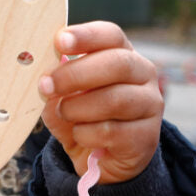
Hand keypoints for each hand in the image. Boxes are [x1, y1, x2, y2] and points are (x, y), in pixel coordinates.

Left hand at [39, 21, 162, 183]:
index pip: (111, 35)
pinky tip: (80, 135)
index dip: (86, 36)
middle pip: (118, 64)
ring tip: (63, 113)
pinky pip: (111, 132)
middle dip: (76, 74)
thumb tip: (46, 78)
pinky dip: (86, 134)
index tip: (59, 41)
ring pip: (114, 100)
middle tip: (46, 85)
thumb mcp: (63, 97)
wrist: (100, 160)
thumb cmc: (82, 117)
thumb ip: (56, 85)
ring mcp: (150, 105)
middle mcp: (143, 75)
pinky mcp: (146, 137)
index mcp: (122, 54)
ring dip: (78, 108)